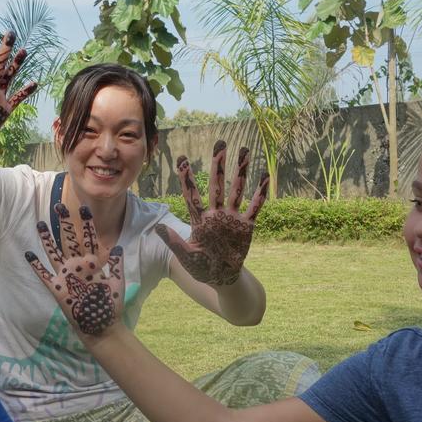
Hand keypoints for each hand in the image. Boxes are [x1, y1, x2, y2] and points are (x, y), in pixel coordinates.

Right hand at [25, 204, 123, 335]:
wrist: (101, 326)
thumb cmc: (110, 305)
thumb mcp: (117, 284)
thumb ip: (116, 266)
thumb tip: (117, 247)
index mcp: (92, 263)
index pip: (89, 239)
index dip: (87, 224)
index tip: (85, 209)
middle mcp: (77, 266)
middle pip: (70, 240)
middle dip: (66, 224)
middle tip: (60, 206)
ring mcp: (66, 276)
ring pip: (54, 253)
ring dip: (48, 239)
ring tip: (41, 224)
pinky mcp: (57, 289)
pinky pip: (44, 275)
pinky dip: (37, 266)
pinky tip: (29, 254)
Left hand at [156, 140, 268, 285]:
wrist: (223, 278)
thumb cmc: (201, 268)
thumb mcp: (186, 256)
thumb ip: (174, 241)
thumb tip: (158, 227)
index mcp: (199, 219)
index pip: (192, 194)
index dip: (187, 177)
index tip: (182, 158)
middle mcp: (216, 213)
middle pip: (217, 184)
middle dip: (218, 164)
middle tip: (220, 143)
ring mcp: (232, 217)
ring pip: (236, 190)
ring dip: (241, 171)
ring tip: (244, 150)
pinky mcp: (246, 225)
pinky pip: (254, 207)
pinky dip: (260, 193)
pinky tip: (264, 176)